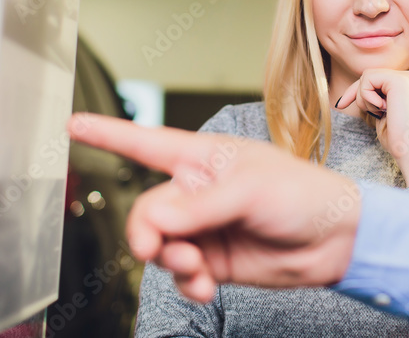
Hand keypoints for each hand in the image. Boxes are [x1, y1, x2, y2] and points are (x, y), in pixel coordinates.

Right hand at [67, 113, 360, 302]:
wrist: (335, 240)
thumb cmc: (302, 193)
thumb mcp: (249, 190)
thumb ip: (198, 207)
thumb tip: (154, 220)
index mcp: (203, 158)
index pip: (146, 142)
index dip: (108, 132)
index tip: (73, 123)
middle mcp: (197, 191)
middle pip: (148, 211)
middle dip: (149, 233)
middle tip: (160, 249)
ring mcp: (203, 227)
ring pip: (160, 246)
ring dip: (171, 262)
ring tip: (197, 268)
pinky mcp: (212, 260)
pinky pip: (180, 273)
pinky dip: (186, 282)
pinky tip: (205, 285)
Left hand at [337, 69, 408, 185]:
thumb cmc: (398, 139)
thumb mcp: (383, 112)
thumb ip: (375, 98)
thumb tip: (355, 90)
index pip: (377, 79)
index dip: (357, 91)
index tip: (340, 104)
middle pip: (370, 75)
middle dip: (356, 93)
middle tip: (352, 108)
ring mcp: (407, 78)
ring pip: (367, 76)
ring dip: (364, 98)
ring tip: (379, 113)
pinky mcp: (400, 81)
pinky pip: (368, 79)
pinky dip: (366, 96)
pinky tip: (381, 109)